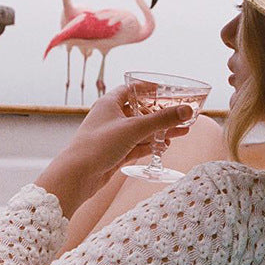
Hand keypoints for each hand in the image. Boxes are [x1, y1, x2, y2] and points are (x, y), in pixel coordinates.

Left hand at [35, 85, 192, 217]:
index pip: (131, 89)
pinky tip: (165, 146)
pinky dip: (151, 145)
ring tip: (182, 131)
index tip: (167, 90)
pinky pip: (137, 146)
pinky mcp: (115, 153)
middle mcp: (110, 118)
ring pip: (141, 131)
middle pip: (140, 111)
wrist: (77, 176)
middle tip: (181, 114)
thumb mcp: (134, 128)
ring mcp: (112, 136)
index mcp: (109, 103)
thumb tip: (187, 111)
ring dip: (159, 131)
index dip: (149, 88)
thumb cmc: (98, 145)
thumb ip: (162, 119)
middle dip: (161, 114)